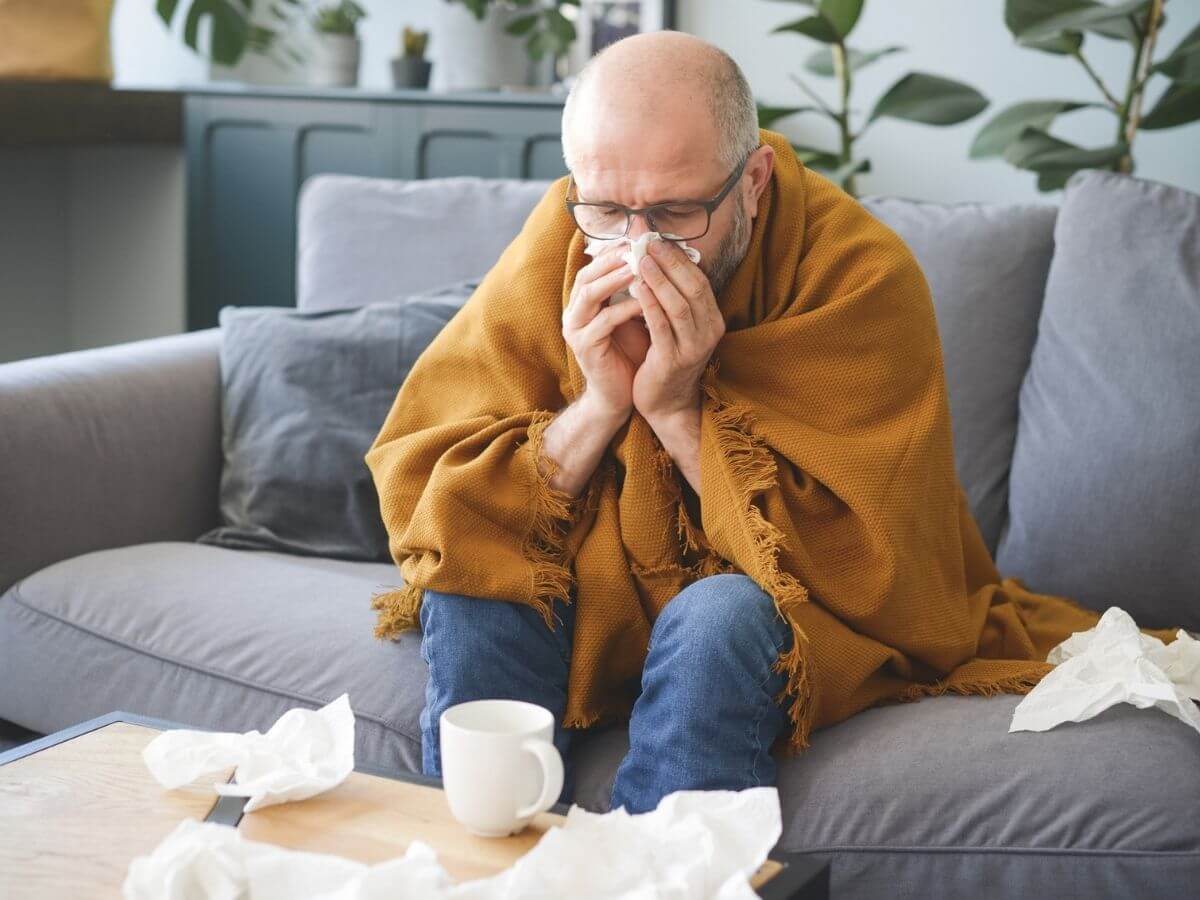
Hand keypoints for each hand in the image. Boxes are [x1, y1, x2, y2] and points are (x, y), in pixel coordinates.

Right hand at [563, 244, 644, 418]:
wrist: (620, 395)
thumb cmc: (630, 353)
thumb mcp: (632, 316)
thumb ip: (635, 291)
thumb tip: (655, 258)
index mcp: (583, 305)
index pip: (592, 269)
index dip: (612, 253)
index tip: (636, 239)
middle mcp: (574, 314)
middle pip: (586, 276)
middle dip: (611, 260)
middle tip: (636, 247)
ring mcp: (576, 331)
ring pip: (590, 295)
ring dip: (614, 279)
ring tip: (638, 266)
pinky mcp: (585, 348)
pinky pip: (604, 322)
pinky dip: (624, 309)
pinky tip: (645, 302)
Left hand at [629, 238, 724, 422]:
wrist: (664, 403)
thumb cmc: (665, 359)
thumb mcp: (675, 326)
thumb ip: (672, 297)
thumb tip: (658, 258)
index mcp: (712, 321)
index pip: (699, 281)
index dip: (680, 258)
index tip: (659, 239)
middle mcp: (709, 333)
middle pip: (693, 288)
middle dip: (671, 262)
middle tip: (649, 242)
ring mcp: (693, 348)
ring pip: (679, 305)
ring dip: (660, 279)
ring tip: (641, 259)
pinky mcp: (673, 361)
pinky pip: (661, 327)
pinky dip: (649, 304)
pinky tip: (636, 288)